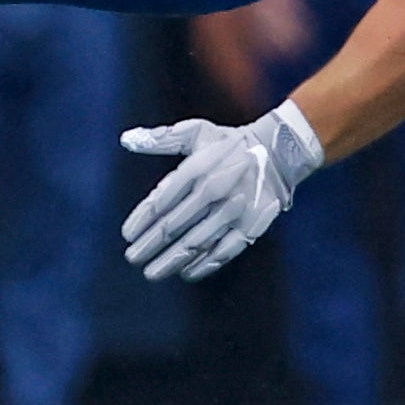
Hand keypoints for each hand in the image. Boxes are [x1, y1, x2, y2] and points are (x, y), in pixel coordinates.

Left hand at [121, 102, 324, 281]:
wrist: (277, 153)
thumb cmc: (228, 143)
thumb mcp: (195, 132)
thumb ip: (160, 138)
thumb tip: (126, 140)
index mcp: (197, 167)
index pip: (161, 200)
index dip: (141, 220)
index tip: (127, 235)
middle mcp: (213, 190)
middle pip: (174, 225)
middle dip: (150, 245)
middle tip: (132, 258)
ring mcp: (233, 211)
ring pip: (195, 243)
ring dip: (171, 260)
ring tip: (151, 272)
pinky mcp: (251, 226)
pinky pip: (223, 252)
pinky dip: (203, 265)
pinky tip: (186, 273)